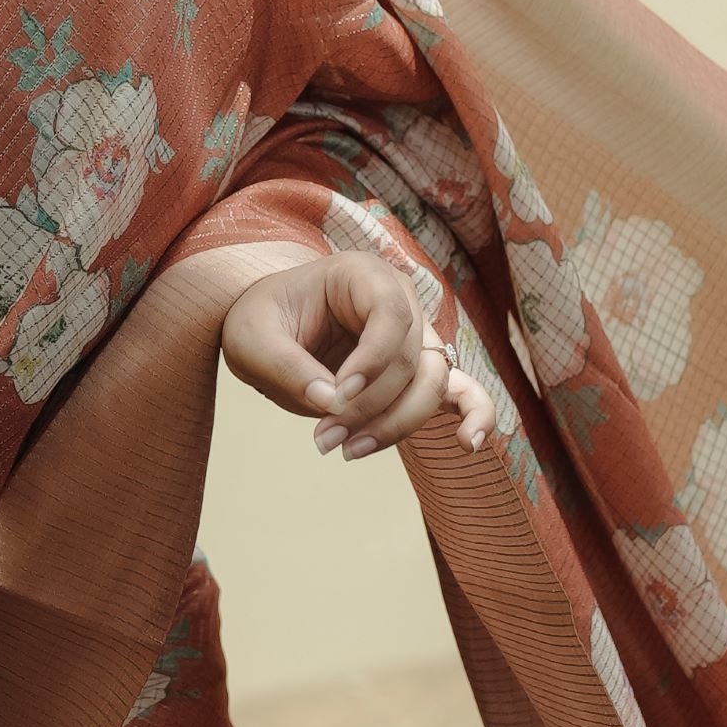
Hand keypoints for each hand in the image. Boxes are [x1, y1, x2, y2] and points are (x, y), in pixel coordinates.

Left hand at [221, 252, 499, 465]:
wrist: (268, 331)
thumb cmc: (260, 322)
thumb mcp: (252, 340)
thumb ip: (286, 367)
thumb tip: (329, 403)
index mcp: (362, 275)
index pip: (390, 314)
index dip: (372, 360)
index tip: (336, 398)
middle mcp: (400, 301)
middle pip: (410, 357)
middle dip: (371, 406)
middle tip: (323, 440)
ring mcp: (416, 337)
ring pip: (431, 383)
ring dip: (396, 424)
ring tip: (347, 451)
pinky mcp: (419, 372)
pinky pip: (462, 391)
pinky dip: (475, 415)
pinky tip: (468, 445)